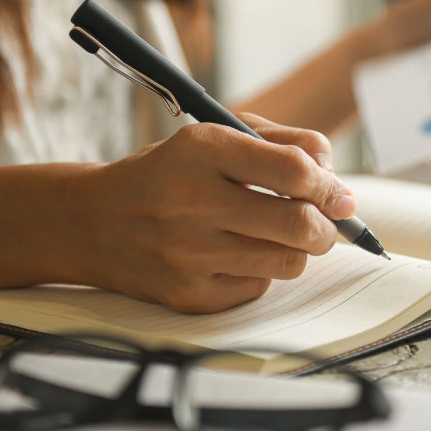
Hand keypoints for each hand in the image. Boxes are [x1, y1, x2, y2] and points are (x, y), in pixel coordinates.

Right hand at [76, 115, 354, 312]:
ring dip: (299, 250)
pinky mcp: (189, 294)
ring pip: (288, 262)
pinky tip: (238, 254)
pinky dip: (262, 272)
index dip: (328, 185)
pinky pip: (259, 287)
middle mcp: (192, 201)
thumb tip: (336, 183)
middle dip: (327, 225)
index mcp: (202, 149)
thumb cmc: (170, 174)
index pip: (293, 170)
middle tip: (324, 221)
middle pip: (299, 224)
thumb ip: (284, 145)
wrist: (94, 222)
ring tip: (282, 235)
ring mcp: (189, 254)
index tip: (337, 193)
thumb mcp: (217, 136)